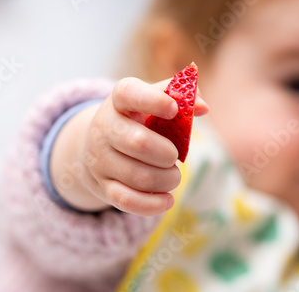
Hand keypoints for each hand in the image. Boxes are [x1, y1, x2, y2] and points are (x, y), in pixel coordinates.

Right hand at [76, 77, 208, 215]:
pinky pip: (127, 201)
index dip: (153, 101)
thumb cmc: (136, 121)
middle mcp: (103, 128)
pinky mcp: (102, 186)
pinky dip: (152, 205)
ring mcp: (100, 160)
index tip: (174, 109)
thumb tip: (202, 107)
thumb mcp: (151, 102)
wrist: (97, 147)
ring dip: (166, 180)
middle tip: (175, 157)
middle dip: (167, 154)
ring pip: (138, 176)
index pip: (129, 93)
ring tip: (173, 177)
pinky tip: (167, 200)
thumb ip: (179, 96)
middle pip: (138, 143)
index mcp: (118, 101)